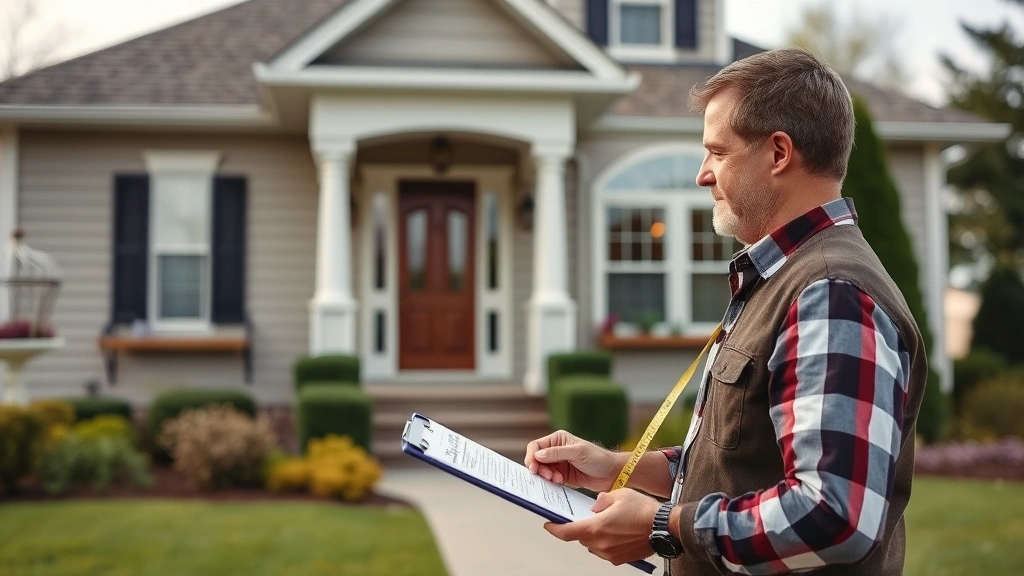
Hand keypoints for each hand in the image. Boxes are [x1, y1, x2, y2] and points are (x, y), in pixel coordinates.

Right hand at [524, 430, 624, 491]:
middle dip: (539, 469)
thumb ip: (557, 453)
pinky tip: (560, 482)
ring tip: (557, 480)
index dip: (531, 456)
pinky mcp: (562, 476)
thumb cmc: (598, 458)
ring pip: (542, 471)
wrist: (612, 473)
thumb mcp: (578, 453)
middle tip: (548, 476)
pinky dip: (552, 482)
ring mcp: (559, 464)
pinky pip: (550, 479)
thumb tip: (538, 455)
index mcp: (558, 440)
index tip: (533, 468)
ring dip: (546, 476)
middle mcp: (556, 451)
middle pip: (536, 460)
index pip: (536, 446)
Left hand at [544, 489, 660, 565]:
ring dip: (596, 535)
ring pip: (593, 545)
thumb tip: (594, 508)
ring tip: (610, 523)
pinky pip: (606, 551)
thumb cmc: (644, 510)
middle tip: (592, 517)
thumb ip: (601, 501)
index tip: (548, 525)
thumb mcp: (618, 494)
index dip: (554, 529)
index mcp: (596, 527)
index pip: (567, 532)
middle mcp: (601, 544)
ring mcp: (610, 554)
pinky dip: (607, 542)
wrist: (665, 527)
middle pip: (581, 538)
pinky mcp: (620, 559)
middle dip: (583, 527)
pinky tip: (618, 532)